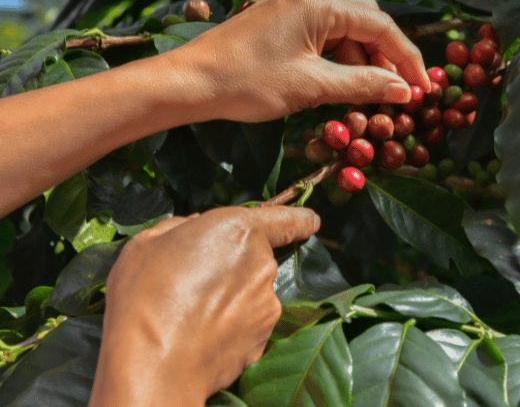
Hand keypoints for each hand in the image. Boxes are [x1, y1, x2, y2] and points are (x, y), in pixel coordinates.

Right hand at [89, 206, 320, 405]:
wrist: (152, 363)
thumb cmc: (145, 295)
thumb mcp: (149, 243)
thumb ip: (181, 227)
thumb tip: (194, 227)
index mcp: (240, 230)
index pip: (288, 219)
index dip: (300, 220)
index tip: (310, 222)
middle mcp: (263, 265)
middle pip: (257, 258)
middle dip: (234, 265)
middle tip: (194, 280)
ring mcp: (267, 304)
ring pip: (252, 293)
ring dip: (232, 298)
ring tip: (191, 313)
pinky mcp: (263, 339)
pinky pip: (248, 324)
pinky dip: (231, 327)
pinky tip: (201, 335)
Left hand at [168, 0, 429, 122]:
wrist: (189, 83)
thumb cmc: (248, 83)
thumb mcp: (312, 86)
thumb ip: (363, 85)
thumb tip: (403, 91)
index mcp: (319, 5)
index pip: (381, 25)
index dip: (407, 58)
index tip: (423, 88)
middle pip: (365, 21)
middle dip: (386, 57)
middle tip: (400, 91)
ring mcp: (291, 9)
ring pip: (344, 31)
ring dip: (361, 62)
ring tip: (370, 97)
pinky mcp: (278, 24)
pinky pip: (321, 37)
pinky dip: (337, 61)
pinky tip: (340, 87)